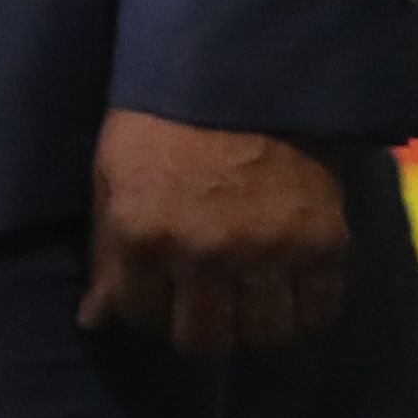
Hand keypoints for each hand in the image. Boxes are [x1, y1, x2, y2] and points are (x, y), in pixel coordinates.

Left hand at [78, 111, 347, 356]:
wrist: (244, 75)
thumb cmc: (161, 121)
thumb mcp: (112, 175)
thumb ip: (106, 252)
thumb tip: (94, 320)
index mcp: (142, 234)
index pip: (139, 316)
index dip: (146, 310)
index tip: (157, 296)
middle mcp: (204, 254)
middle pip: (204, 341)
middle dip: (199, 331)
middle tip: (204, 308)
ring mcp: (267, 253)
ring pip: (263, 336)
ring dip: (252, 327)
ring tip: (247, 302)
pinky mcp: (322, 246)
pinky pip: (317, 312)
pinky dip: (303, 312)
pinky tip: (287, 292)